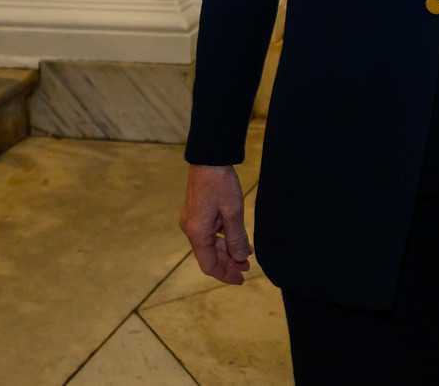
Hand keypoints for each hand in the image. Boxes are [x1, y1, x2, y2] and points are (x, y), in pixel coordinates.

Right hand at [180, 164, 251, 284]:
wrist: (208, 158)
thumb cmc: (220, 183)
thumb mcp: (233, 212)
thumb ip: (236, 237)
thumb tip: (240, 258)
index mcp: (197, 233)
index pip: (209, 265)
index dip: (225, 274)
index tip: (241, 279)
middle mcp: (190, 230)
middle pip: (209, 256)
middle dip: (228, 264)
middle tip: (247, 269)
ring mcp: (192, 220)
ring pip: (210, 244)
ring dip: (227, 251)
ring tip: (246, 254)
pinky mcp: (196, 212)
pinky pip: (209, 232)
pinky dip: (223, 238)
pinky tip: (237, 238)